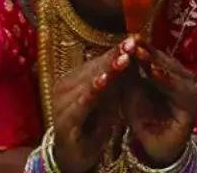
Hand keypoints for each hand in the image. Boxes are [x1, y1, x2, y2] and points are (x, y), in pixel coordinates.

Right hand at [50, 36, 136, 172]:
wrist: (74, 158)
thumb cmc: (92, 127)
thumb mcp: (107, 102)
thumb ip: (116, 83)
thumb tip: (132, 57)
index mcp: (74, 80)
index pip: (98, 62)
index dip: (116, 51)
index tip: (135, 38)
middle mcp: (64, 86)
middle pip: (93, 68)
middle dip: (115, 56)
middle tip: (132, 42)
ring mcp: (61, 103)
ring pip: (88, 81)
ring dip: (107, 69)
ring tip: (123, 58)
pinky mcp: (64, 119)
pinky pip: (81, 103)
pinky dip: (93, 91)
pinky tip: (104, 81)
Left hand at [122, 46, 196, 166]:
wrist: (154, 146)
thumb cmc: (142, 116)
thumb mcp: (130, 91)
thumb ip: (129, 72)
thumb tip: (121, 46)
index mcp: (166, 71)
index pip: (152, 54)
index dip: (140, 46)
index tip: (126, 36)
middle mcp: (180, 77)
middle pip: (163, 59)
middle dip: (147, 50)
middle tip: (132, 40)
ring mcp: (187, 89)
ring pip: (171, 70)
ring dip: (155, 61)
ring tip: (140, 53)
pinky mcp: (190, 104)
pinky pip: (178, 89)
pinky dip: (166, 79)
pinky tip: (154, 72)